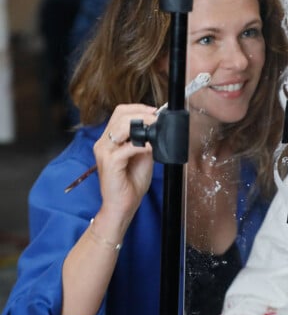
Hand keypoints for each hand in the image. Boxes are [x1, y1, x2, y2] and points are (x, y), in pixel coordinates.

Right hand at [93, 104, 157, 225]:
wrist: (122, 205)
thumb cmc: (130, 182)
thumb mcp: (142, 156)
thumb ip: (146, 140)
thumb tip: (157, 127)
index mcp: (109, 139)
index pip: (120, 112)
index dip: (138, 108)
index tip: (155, 112)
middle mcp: (103, 143)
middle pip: (120, 116)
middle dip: (143, 114)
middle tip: (158, 120)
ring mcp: (104, 152)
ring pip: (122, 127)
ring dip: (143, 126)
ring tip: (155, 131)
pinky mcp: (109, 162)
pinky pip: (128, 147)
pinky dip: (142, 145)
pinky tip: (151, 148)